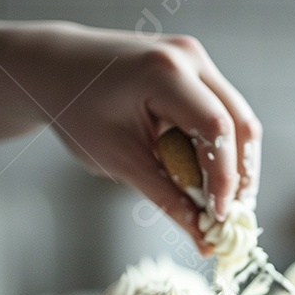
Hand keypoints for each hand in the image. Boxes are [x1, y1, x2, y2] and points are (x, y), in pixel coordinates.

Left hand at [0, 21, 261, 249]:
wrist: (55, 67)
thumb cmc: (77, 110)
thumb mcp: (118, 159)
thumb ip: (165, 197)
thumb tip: (203, 237)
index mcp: (164, 73)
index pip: (216, 129)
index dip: (225, 179)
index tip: (218, 218)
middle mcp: (188, 57)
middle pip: (240, 123)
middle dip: (240, 176)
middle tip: (230, 219)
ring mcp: (195, 59)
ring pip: (240, 119)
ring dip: (237, 165)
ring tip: (223, 204)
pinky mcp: (196, 70)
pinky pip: (225, 113)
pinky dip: (223, 150)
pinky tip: (211, 180)